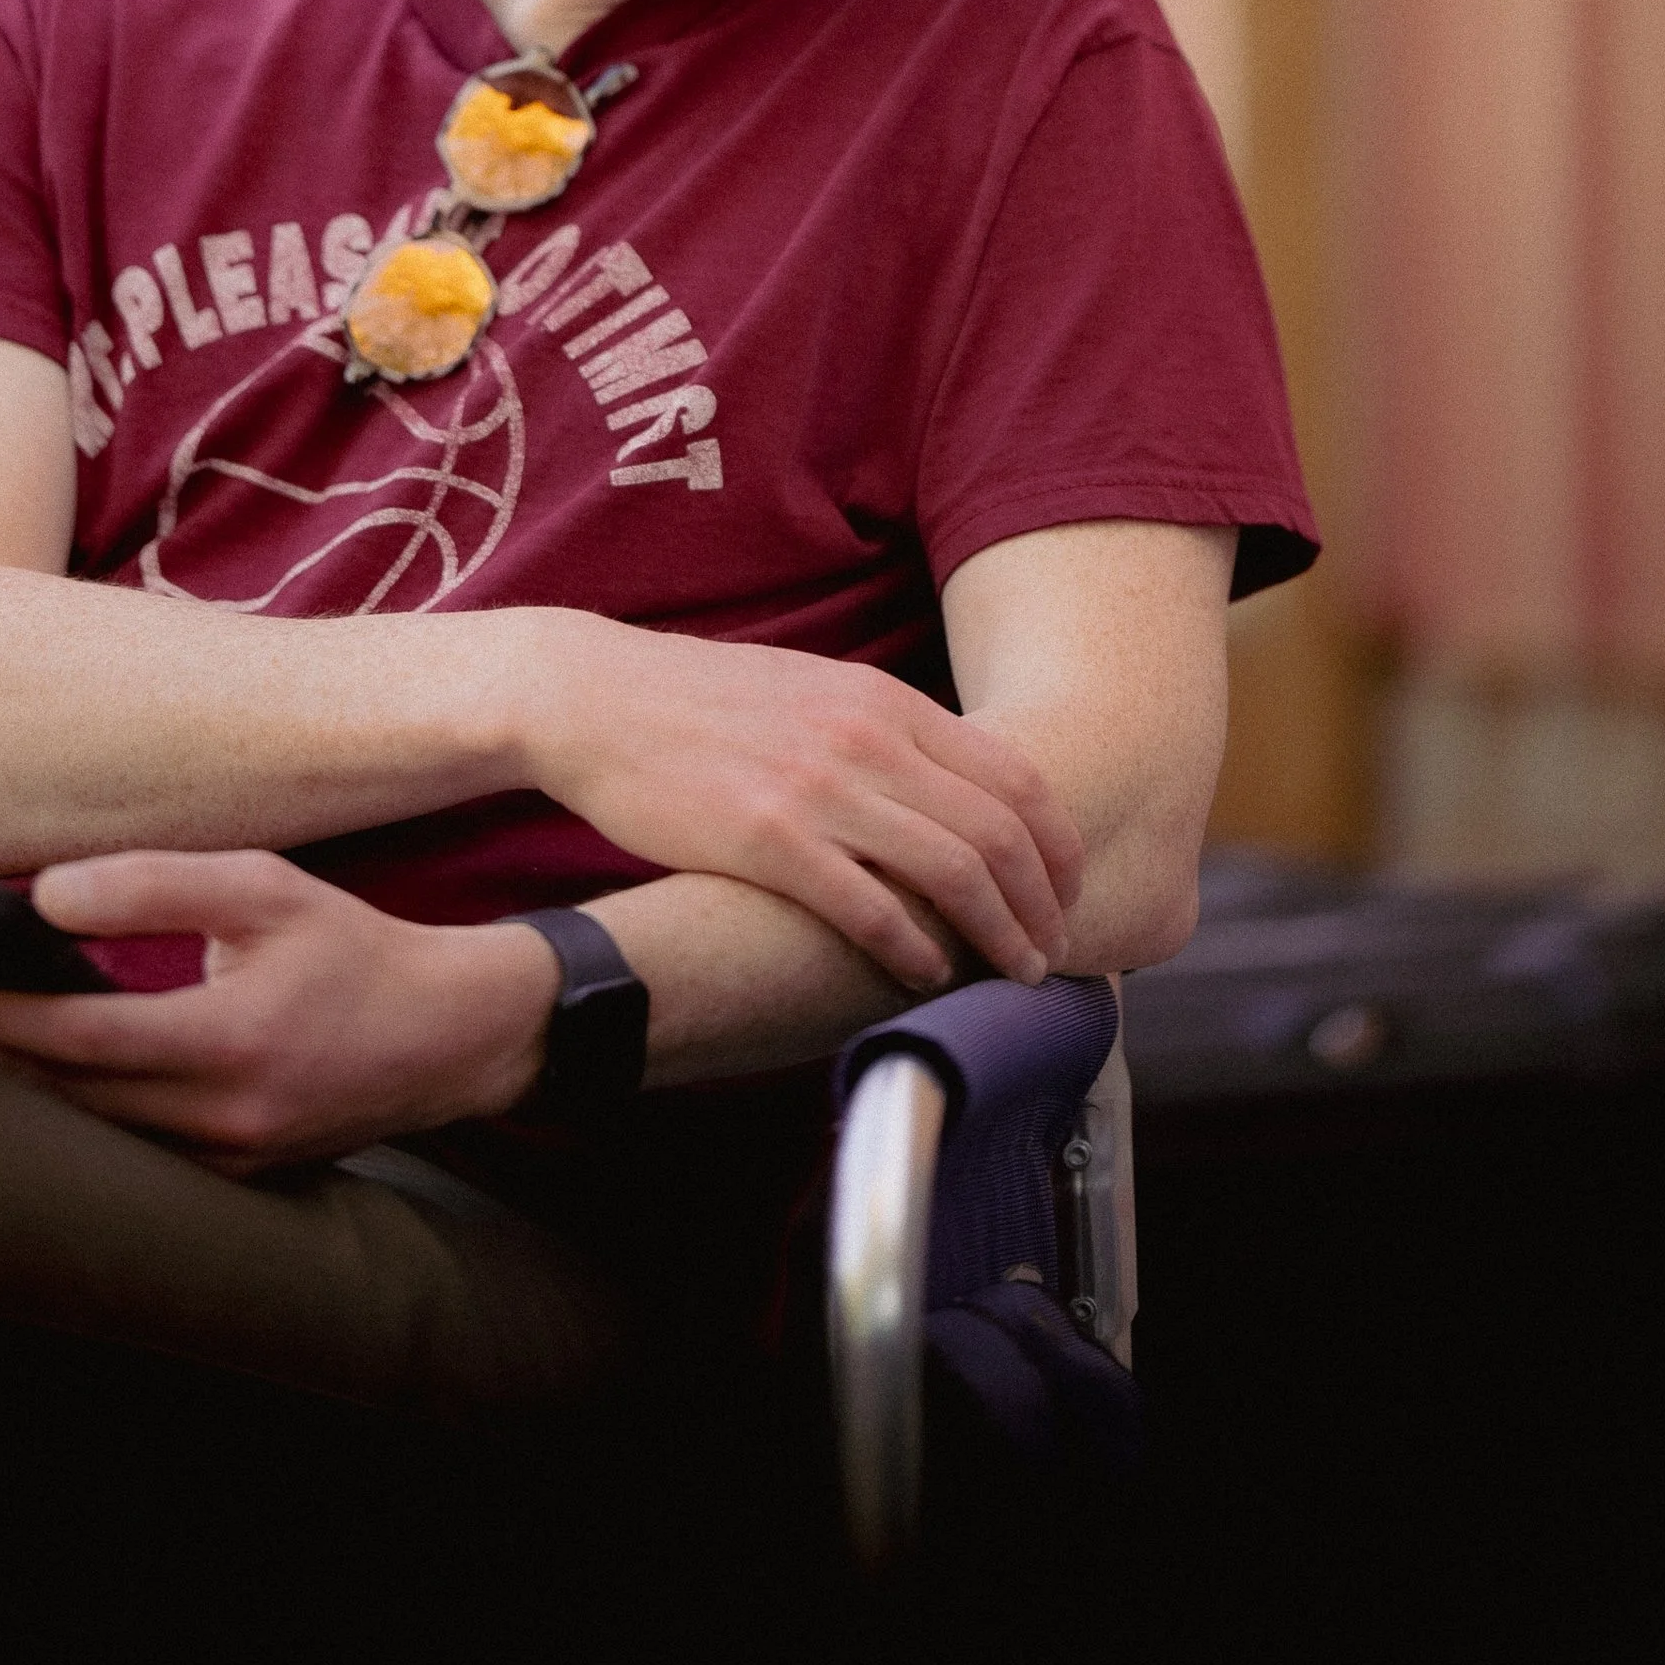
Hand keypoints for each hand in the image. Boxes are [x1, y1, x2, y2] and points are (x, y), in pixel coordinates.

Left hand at [0, 850, 560, 1169]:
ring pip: (84, 1137)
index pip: (78, 1038)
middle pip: (61, 1101)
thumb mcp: (267, 887)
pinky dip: (63, 1119)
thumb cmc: (353, 949)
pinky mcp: (228, 1177)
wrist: (450, 1039)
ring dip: (3, 1095)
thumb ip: (158, 883)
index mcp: (229, 1041)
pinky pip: (124, 1152)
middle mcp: (220, 1118)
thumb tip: (45, 897)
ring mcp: (222, 1161)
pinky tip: (17, 1083)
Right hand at [528, 619, 1082, 992]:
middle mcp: (867, 738)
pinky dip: (914, 948)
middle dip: (1044, 901)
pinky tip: (925, 973)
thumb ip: (881, 731)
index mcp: (883, 702)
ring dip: (999, 933)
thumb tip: (944, 791)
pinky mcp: (768, 839)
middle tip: (1054, 948)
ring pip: (953, 870)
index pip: (1014, 774)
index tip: (1068, 888)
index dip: (1058, 842)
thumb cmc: (700, 703)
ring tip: (1013, 971)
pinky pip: (870, 906)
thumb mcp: (811, 691)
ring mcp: (820, 788)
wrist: (596, 696)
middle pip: (999, 830)